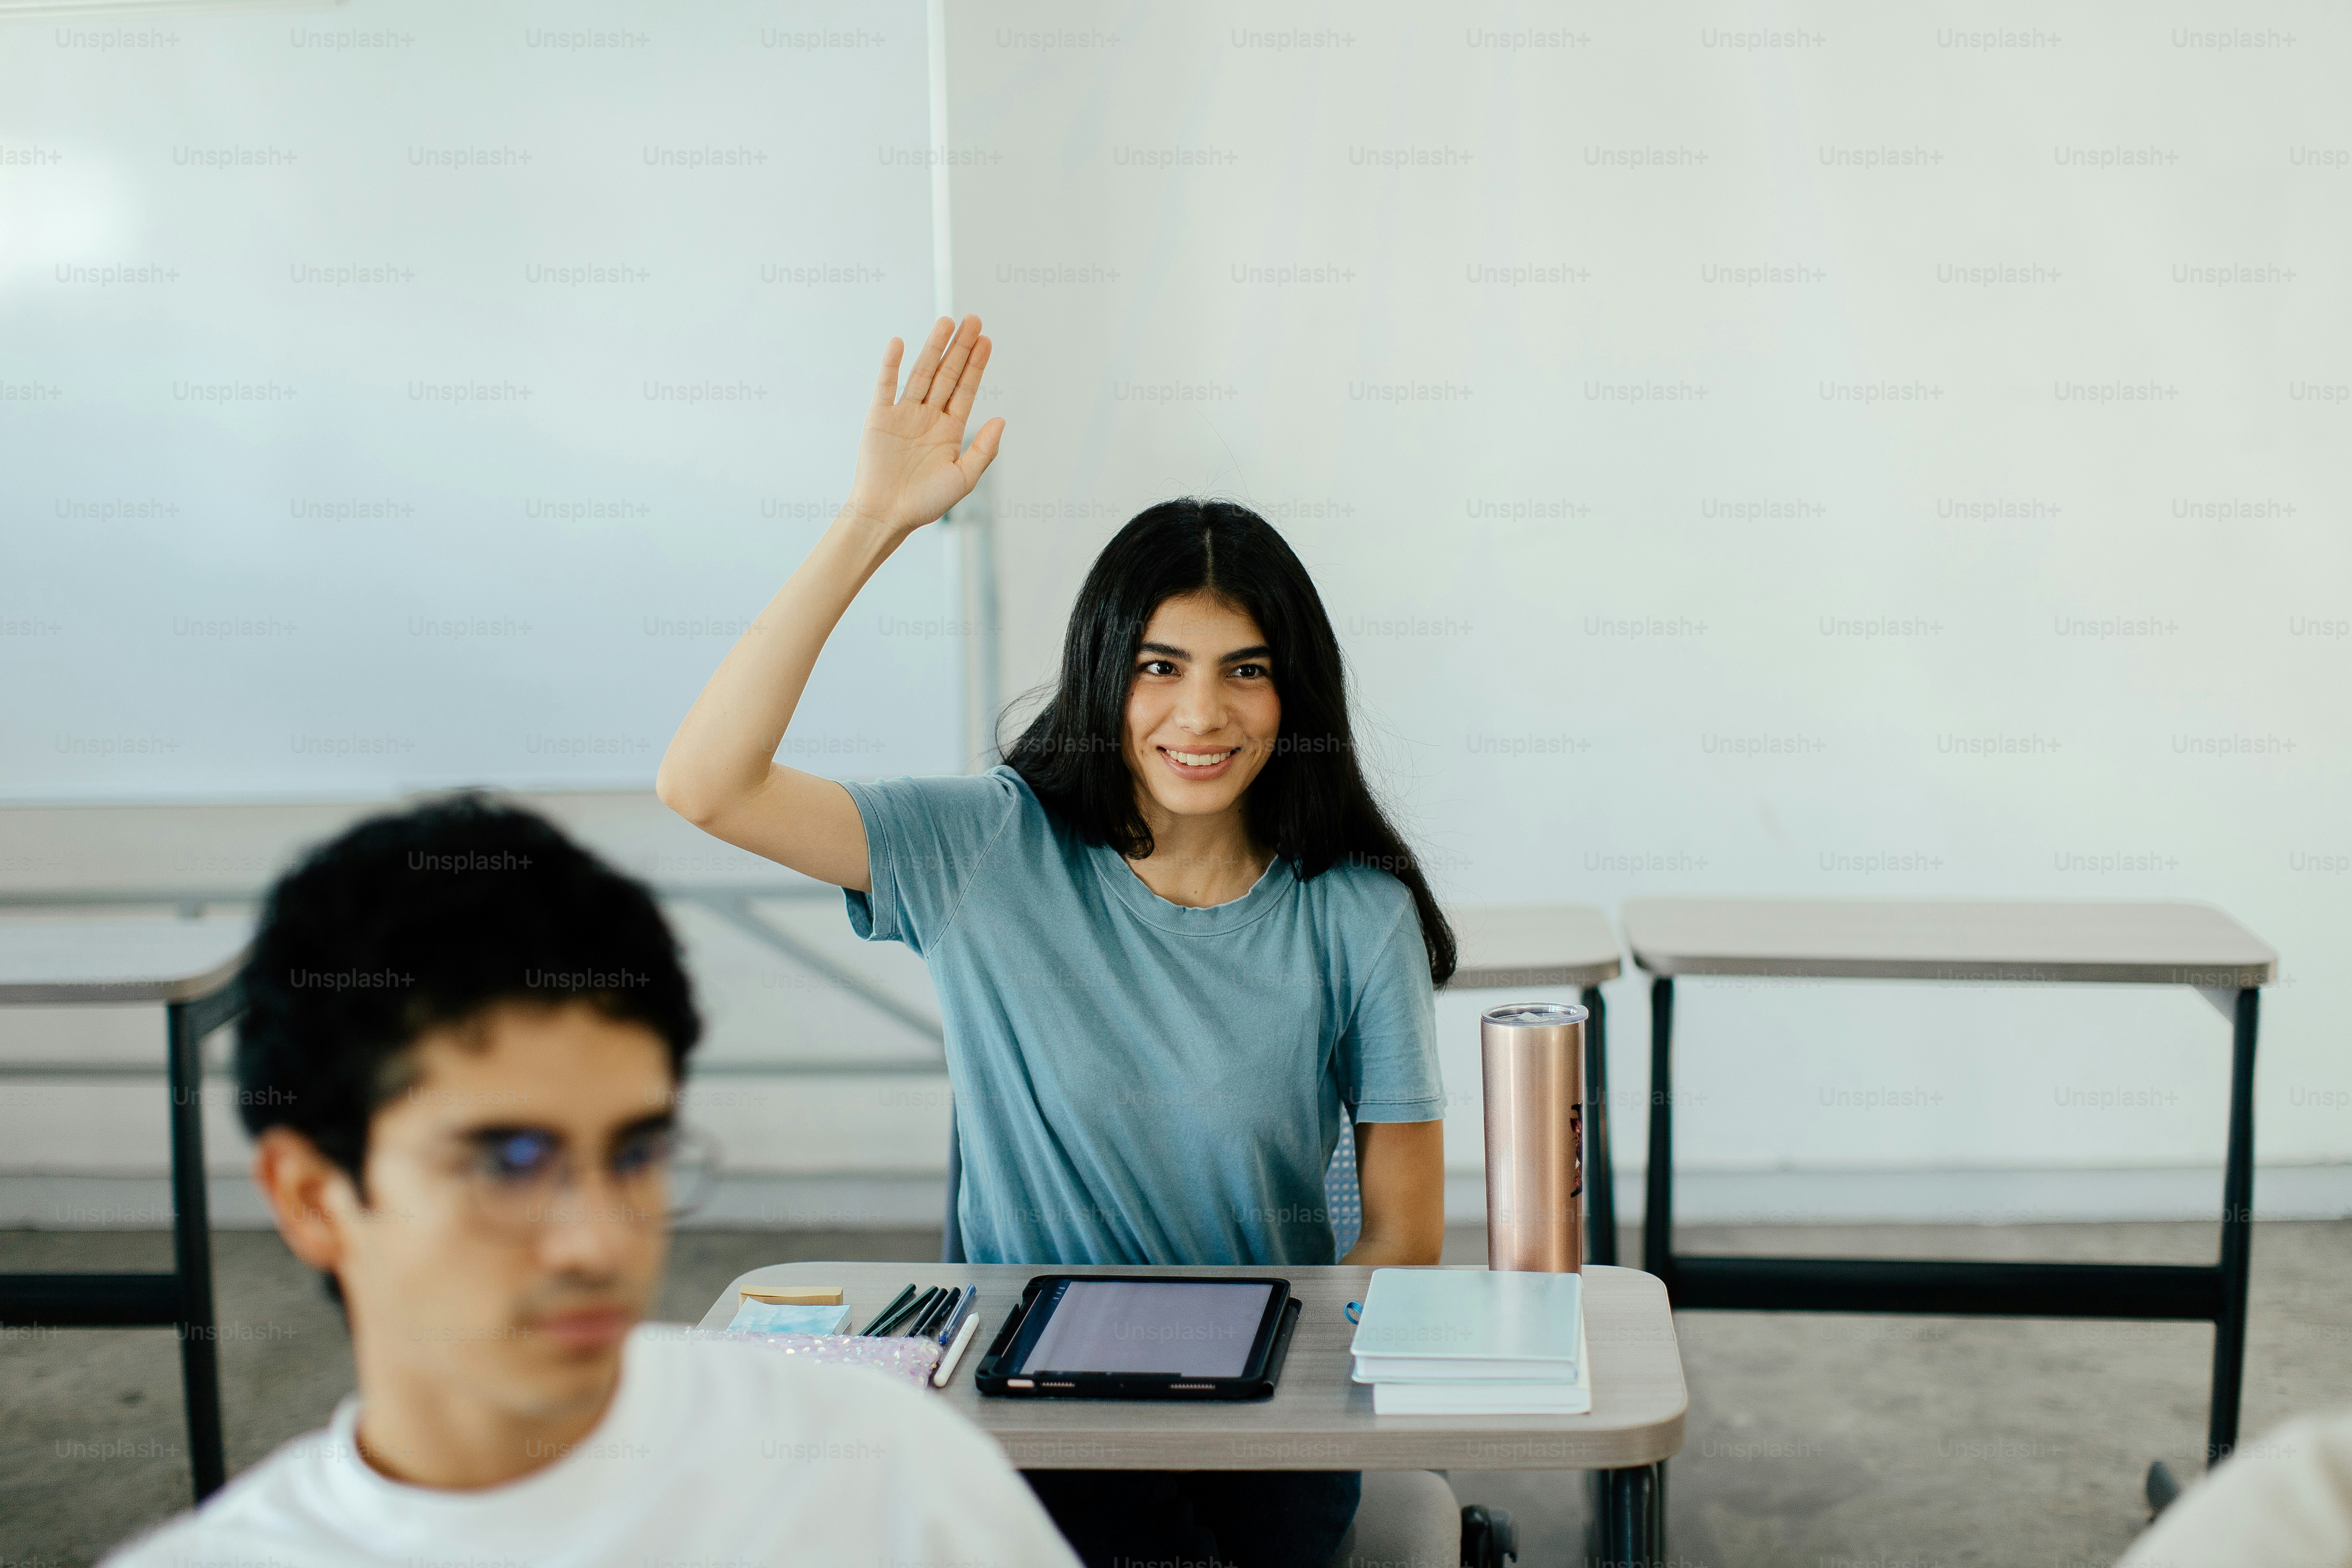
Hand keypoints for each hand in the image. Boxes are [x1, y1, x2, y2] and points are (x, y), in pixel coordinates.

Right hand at [846, 315, 1004, 534]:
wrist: (887, 514)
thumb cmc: (926, 502)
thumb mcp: (964, 478)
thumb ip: (984, 450)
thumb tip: (1001, 419)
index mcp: (949, 430)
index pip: (965, 390)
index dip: (976, 365)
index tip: (986, 340)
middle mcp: (928, 417)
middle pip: (947, 375)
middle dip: (960, 348)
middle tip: (973, 319)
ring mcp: (903, 414)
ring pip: (922, 374)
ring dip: (934, 348)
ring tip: (946, 322)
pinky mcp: (879, 417)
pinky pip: (886, 386)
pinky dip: (891, 365)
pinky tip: (899, 343)